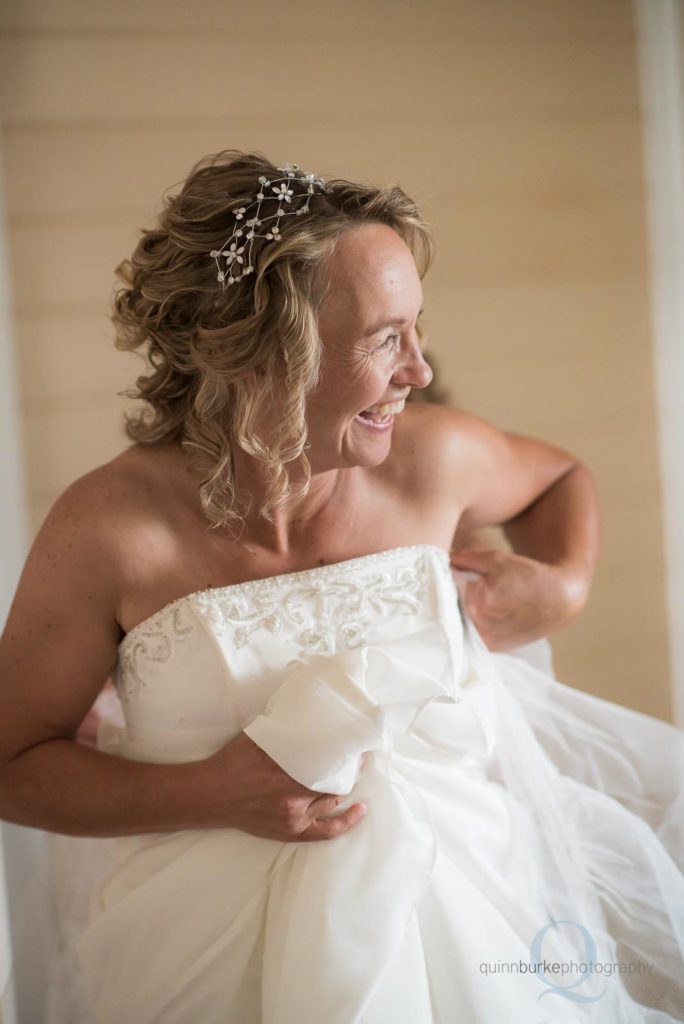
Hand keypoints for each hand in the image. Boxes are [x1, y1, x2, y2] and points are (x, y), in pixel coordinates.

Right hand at [201, 730, 367, 841]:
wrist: (212, 795)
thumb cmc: (233, 762)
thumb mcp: (257, 736)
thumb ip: (283, 729)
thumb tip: (305, 712)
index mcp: (284, 769)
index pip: (327, 761)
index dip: (345, 753)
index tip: (356, 742)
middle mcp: (292, 796)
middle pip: (334, 781)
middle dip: (350, 768)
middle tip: (361, 755)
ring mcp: (293, 817)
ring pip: (332, 802)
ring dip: (348, 787)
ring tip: (358, 773)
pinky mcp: (291, 831)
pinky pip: (325, 831)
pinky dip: (345, 822)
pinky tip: (359, 810)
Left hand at [450, 547, 586, 651]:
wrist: (559, 599)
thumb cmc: (528, 576)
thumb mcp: (495, 560)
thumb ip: (464, 558)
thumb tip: (442, 558)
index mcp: (477, 605)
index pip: (445, 594)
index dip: (442, 584)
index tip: (442, 577)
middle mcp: (481, 628)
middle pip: (451, 613)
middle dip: (449, 600)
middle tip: (450, 589)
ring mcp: (488, 642)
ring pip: (460, 626)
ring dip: (459, 614)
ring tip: (466, 601)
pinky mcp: (495, 649)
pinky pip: (473, 636)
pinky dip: (471, 625)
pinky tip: (477, 614)